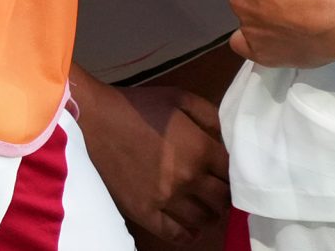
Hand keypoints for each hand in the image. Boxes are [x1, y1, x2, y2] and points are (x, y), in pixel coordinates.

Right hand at [65, 74, 230, 244]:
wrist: (98, 120)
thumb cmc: (142, 106)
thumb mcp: (183, 99)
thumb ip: (212, 117)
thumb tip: (230, 138)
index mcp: (200, 149)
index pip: (232, 171)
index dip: (235, 170)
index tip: (231, 170)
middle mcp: (187, 179)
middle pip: (221, 198)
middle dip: (225, 194)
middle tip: (221, 189)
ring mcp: (165, 199)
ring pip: (202, 218)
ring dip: (210, 214)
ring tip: (208, 207)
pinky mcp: (144, 212)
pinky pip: (173, 234)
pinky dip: (187, 235)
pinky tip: (192, 229)